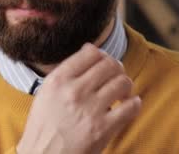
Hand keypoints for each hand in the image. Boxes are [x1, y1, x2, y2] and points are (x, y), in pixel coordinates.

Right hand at [16, 43, 140, 153]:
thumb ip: (66, 73)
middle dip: (117, 69)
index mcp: (58, 80)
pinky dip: (134, 104)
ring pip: (122, 82)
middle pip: (109, 64)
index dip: (102, 55)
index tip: (104, 63)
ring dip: (126, 87)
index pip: (90, 53)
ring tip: (122, 94)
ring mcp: (90, 109)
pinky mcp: (103, 129)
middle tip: (116, 77)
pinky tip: (129, 106)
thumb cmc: (44, 127)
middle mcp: (74, 91)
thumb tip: (90, 50)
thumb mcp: (46, 93)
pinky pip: (131, 107)